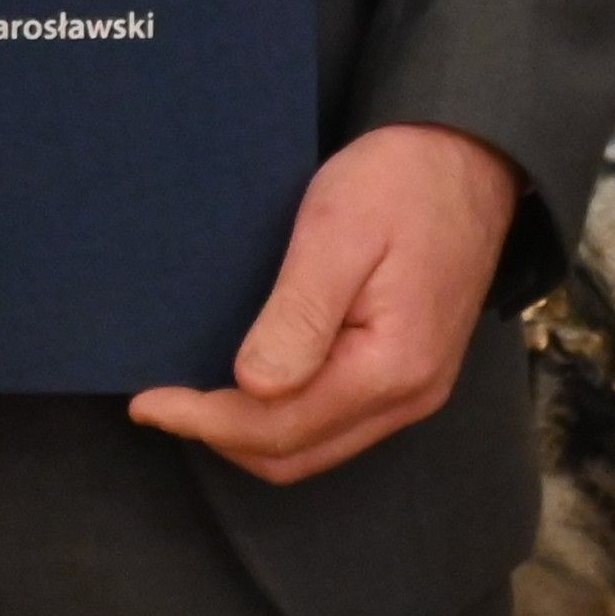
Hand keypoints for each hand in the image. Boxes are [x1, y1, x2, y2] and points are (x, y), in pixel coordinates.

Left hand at [131, 123, 520, 482]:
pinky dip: (284, 416)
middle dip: (221, 436)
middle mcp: (409, 396)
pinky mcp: (409, 374)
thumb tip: (254, 387)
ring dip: (250, 432)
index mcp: (391, 367)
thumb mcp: (336, 234)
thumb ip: (299, 317)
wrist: (467, 161)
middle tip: (161, 401)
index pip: (280, 428)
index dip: (205, 423)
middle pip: (297, 454)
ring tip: (192, 396)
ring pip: (317, 446)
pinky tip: (247, 383)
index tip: (147, 403)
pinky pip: (337, 421)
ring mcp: (414, 390)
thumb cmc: (397, 184)